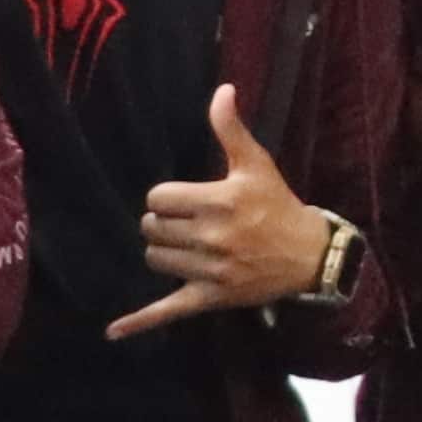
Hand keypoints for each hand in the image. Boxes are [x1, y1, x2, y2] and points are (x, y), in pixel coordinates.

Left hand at [124, 85, 331, 328]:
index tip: (184, 200)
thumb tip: (222, 90)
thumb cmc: (278, 206)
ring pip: (155, 259)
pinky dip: (139, 322)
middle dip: (163, 223)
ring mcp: (210, 270)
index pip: (158, 198)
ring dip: (162, 251)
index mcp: (220, 201)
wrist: (308, 255)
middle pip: (152, 228)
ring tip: (184, 246)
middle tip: (184, 223)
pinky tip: (113, 331)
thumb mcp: (257, 164)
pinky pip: (167, 311)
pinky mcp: (210, 297)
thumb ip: (231, 129)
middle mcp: (213, 237)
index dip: (166, 197)